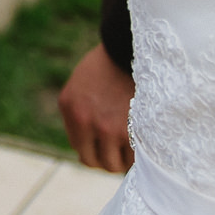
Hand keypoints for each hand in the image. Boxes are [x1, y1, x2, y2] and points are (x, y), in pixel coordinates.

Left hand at [59, 42, 135, 172]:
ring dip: (123, 160)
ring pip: (114, 165)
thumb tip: (85, 155)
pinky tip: (142, 142)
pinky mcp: (131, 131)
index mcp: (71, 109)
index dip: (94, 151)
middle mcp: (85, 122)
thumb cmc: (109, 67)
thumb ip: (78, 117)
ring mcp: (108, 129)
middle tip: (120, 150)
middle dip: (107, 159)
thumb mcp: (80, 88)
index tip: (106, 146)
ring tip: (132, 148)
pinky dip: (138, 155)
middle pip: (95, 161)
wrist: (133, 48)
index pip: (80, 149)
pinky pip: (133, 158)